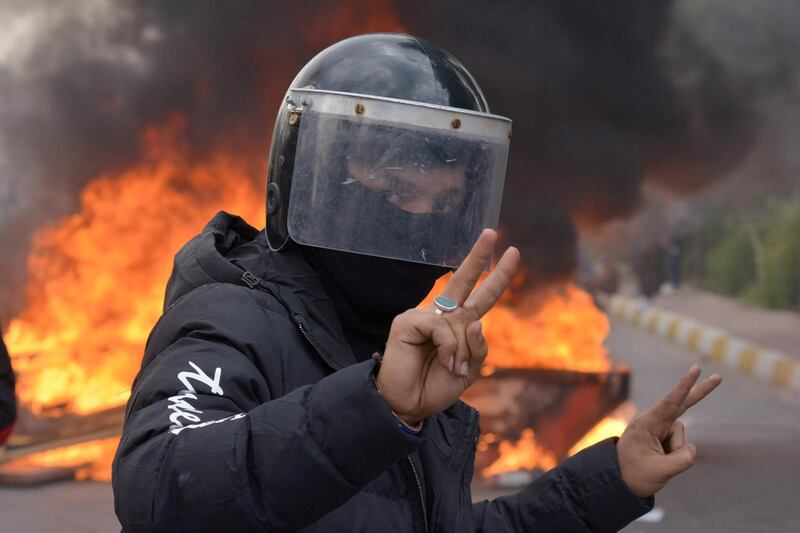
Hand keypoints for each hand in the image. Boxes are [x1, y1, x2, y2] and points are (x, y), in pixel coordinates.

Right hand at [376, 229, 519, 423]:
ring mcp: (423, 316)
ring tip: (451, 369)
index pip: (482, 296)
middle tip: (492, 233)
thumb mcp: (470, 371)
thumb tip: (475, 321)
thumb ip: (479, 348)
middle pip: (463, 280)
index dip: (497, 276)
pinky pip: (441, 327)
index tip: (511, 253)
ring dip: (462, 351)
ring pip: (459, 321)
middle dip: (479, 256)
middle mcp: (442, 315)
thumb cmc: (437, 387)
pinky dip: (449, 348)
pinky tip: (443, 362)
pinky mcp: (407, 321)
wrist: (409, 405)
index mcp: (458, 324)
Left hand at [617, 364, 721, 497]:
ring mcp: (659, 428)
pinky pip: (681, 447)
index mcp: (646, 424)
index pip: (669, 403)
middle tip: (718, 376)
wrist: (619, 481)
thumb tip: (691, 448)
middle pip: (682, 404)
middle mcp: (653, 421)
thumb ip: (683, 459)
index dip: (684, 386)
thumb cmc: (634, 475)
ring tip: (656, 461)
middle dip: (700, 391)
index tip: (695, 369)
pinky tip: (660, 459)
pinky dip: (675, 456)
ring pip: (682, 439)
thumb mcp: (660, 471)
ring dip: (675, 453)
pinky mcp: (663, 436)